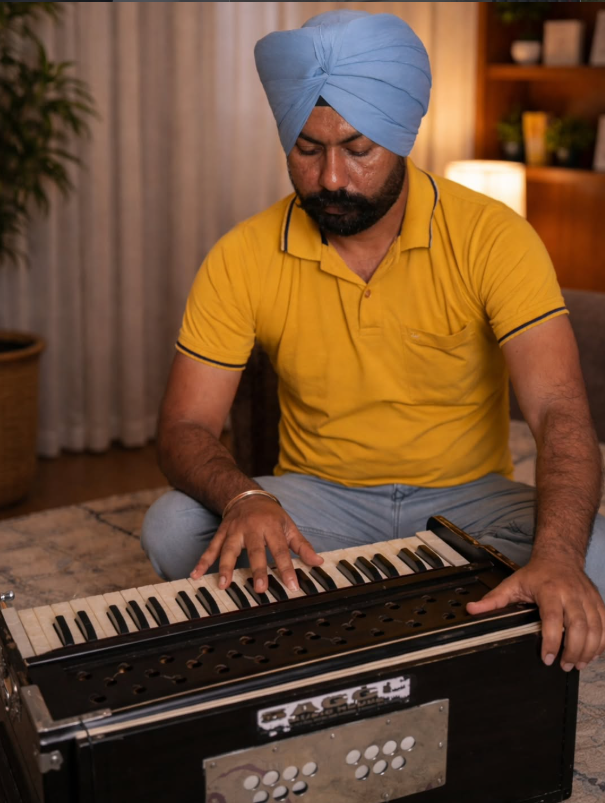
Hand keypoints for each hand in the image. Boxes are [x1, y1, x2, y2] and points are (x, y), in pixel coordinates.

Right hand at [189, 497, 322, 593]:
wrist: (247, 496)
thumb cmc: (271, 515)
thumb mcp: (289, 526)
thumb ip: (303, 546)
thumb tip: (319, 562)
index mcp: (272, 527)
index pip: (281, 550)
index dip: (286, 568)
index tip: (292, 586)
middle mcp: (252, 529)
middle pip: (255, 551)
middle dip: (257, 570)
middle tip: (260, 588)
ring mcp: (235, 531)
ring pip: (229, 550)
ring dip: (225, 567)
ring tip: (223, 584)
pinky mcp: (221, 533)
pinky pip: (211, 548)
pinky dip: (202, 561)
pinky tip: (196, 575)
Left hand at [466, 556, 604, 669]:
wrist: (560, 556)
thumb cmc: (536, 574)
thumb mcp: (512, 583)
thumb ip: (494, 600)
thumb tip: (472, 610)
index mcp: (549, 590)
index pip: (553, 618)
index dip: (551, 640)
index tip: (546, 658)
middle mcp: (571, 594)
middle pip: (579, 625)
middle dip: (574, 650)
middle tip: (565, 666)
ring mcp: (587, 598)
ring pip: (596, 627)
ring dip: (589, 650)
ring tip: (578, 664)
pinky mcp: (598, 602)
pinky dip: (603, 642)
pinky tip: (593, 654)